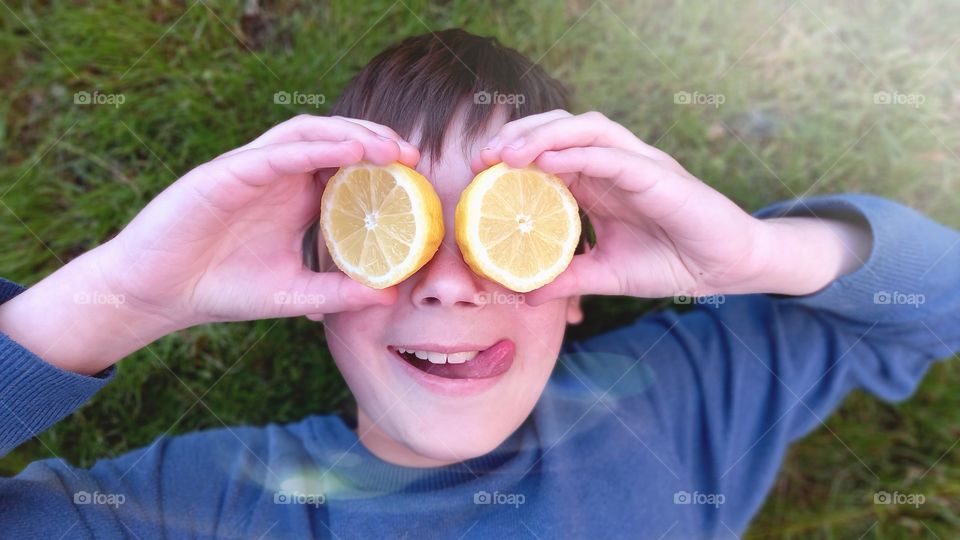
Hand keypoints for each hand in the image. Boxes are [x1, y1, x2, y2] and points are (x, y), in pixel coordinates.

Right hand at [0, 115, 418, 372]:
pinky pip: (276, 151)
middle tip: (412, 154)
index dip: (381, 162)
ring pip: (307, 133)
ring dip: (350, 134)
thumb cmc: (222, 289)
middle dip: (375, 139)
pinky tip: (348, 152)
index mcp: (294, 199)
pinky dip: (314, 147)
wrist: (158, 295)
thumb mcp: (293, 294)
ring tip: (387, 148)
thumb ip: (337, 292)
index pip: (344, 166)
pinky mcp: (226, 173)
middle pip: (333, 139)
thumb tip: (388, 296)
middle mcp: (277, 177)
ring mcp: (252, 170)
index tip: (417, 174)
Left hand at [475, 110, 869, 304]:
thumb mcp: (607, 274)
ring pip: (585, 129)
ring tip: (507, 155)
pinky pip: (612, 154)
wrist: (728, 268)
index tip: (478, 172)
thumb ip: (567, 278)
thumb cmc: (673, 263)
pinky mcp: (657, 173)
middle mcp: (616, 164)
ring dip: (543, 135)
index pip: (551, 153)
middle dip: (520, 135)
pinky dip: (578, 153)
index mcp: (601, 182)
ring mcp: (638, 164)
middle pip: (561, 129)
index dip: (514, 154)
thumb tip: (524, 293)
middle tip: (483, 158)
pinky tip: (547, 162)